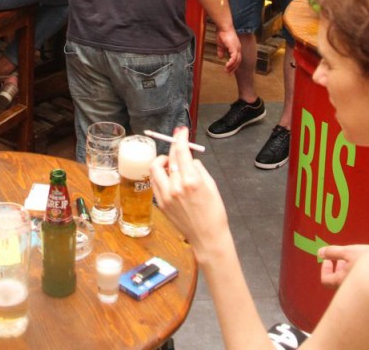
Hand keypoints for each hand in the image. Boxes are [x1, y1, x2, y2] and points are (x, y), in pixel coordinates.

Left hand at [150, 127, 231, 259]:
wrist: (207, 236)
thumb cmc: (214, 212)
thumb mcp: (211, 185)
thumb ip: (198, 169)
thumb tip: (189, 158)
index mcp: (191, 180)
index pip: (181, 151)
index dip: (180, 138)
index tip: (181, 131)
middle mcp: (176, 186)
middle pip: (168, 157)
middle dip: (172, 147)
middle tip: (176, 143)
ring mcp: (166, 195)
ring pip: (155, 168)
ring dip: (163, 161)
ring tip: (171, 163)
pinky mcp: (161, 203)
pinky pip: (155, 182)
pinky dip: (160, 175)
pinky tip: (168, 177)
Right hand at [216, 26, 241, 73]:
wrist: (223, 27)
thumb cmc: (222, 34)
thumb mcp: (221, 45)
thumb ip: (221, 51)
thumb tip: (220, 57)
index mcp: (236, 48)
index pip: (237, 59)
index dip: (233, 65)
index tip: (229, 70)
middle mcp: (238, 49)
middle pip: (238, 61)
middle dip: (233, 68)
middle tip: (228, 74)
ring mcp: (237, 48)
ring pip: (237, 61)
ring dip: (232, 67)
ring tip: (226, 70)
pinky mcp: (234, 47)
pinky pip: (234, 57)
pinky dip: (231, 62)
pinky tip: (227, 65)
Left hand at [318, 244, 368, 288]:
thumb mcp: (348, 252)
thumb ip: (332, 252)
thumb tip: (319, 253)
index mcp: (342, 282)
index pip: (326, 280)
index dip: (324, 269)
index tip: (328, 259)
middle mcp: (350, 290)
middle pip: (338, 282)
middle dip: (337, 268)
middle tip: (341, 258)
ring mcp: (361, 291)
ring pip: (349, 282)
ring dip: (348, 270)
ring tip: (355, 258)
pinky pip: (360, 283)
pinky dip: (358, 273)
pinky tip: (367, 263)